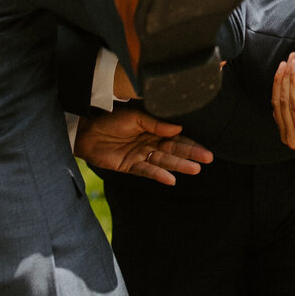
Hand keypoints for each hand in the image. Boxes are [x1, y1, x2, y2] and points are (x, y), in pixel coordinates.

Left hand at [73, 109, 212, 184]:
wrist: (86, 130)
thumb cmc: (110, 119)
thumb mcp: (135, 116)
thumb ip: (156, 123)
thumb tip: (178, 128)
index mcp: (153, 129)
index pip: (176, 136)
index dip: (191, 142)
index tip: (206, 147)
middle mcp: (150, 142)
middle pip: (174, 150)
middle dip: (191, 154)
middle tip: (208, 159)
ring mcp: (141, 155)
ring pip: (164, 161)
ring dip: (179, 166)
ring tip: (195, 169)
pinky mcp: (130, 166)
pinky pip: (147, 171)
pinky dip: (158, 175)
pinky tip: (171, 179)